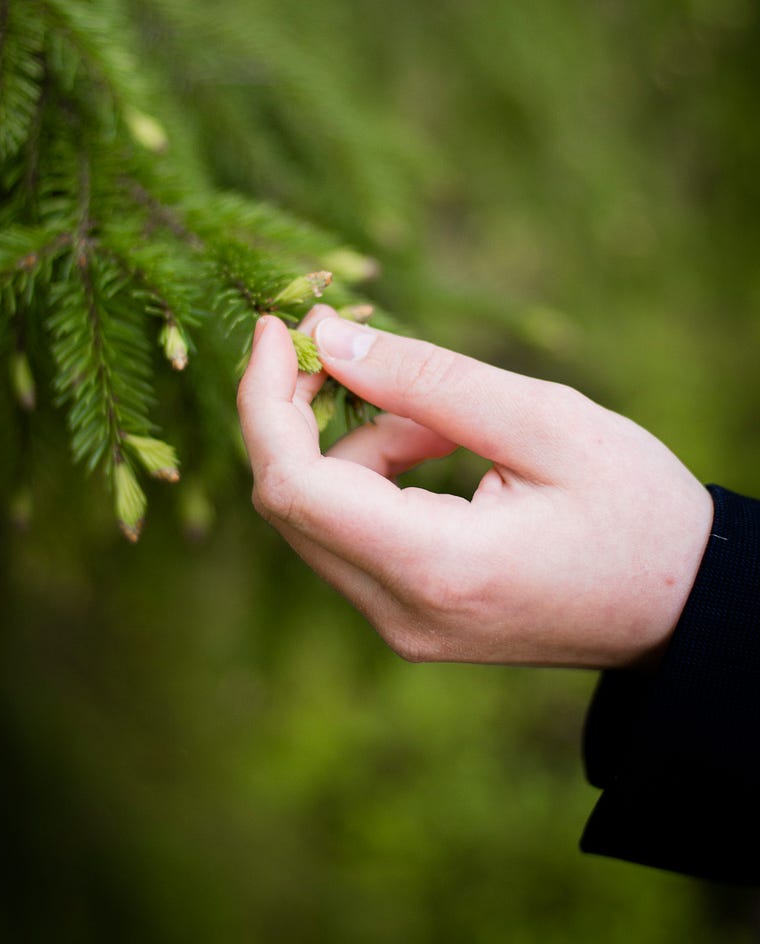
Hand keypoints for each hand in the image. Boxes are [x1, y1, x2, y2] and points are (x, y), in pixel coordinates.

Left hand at [237, 308, 712, 668]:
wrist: (685, 604)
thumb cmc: (637, 510)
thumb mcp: (544, 421)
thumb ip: (427, 380)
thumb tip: (330, 338)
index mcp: (437, 568)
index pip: (294, 487)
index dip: (267, 400)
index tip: (282, 327)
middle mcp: (402, 614)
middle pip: (290, 503)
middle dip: (298, 411)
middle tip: (343, 341)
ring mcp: (403, 627)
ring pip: (319, 516)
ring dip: (354, 443)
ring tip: (443, 420)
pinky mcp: (411, 619)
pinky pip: (353, 535)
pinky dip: (374, 476)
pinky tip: (441, 451)